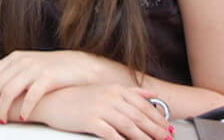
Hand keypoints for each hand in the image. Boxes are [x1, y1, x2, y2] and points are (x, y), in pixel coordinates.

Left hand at [0, 49, 103, 122]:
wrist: (78, 65)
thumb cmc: (50, 66)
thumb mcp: (25, 60)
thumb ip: (5, 64)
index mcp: (14, 58)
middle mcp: (22, 62)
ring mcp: (35, 69)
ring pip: (10, 91)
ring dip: (2, 108)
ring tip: (1, 121)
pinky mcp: (48, 78)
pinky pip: (32, 95)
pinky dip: (24, 107)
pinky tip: (21, 117)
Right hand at [33, 85, 173, 139]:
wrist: (55, 101)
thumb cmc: (80, 98)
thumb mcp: (107, 90)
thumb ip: (131, 91)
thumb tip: (152, 94)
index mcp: (116, 89)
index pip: (143, 104)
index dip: (158, 118)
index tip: (168, 128)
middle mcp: (110, 97)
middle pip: (139, 116)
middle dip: (155, 129)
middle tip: (166, 138)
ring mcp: (100, 108)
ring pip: (128, 125)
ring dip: (143, 137)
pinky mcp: (90, 120)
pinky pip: (110, 133)